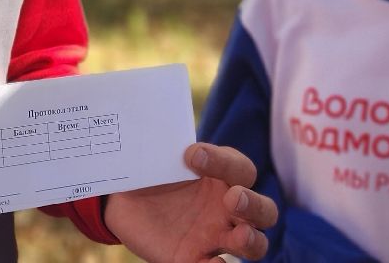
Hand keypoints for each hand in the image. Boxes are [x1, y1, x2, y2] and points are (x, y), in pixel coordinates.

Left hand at [104, 142, 277, 261]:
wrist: (125, 202)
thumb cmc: (149, 174)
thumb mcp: (153, 160)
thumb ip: (162, 152)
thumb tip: (153, 139)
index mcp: (222, 177)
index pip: (239, 168)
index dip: (221, 160)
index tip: (191, 154)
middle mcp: (227, 208)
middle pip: (263, 210)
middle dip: (253, 204)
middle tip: (232, 198)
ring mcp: (216, 236)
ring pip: (255, 243)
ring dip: (251, 240)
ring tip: (239, 235)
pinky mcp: (195, 258)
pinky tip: (213, 262)